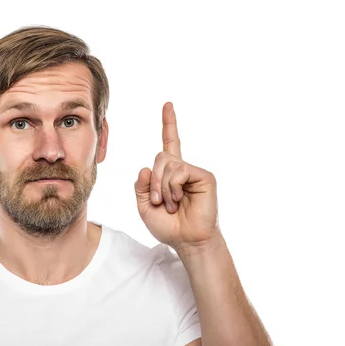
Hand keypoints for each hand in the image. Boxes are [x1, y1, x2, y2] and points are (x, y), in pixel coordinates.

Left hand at [134, 102, 219, 250]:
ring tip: (171, 204)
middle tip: (157, 201)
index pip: (169, 143)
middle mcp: (183, 169)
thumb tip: (145, 167)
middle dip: (153, 181)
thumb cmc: (168, 226)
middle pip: (160, 157)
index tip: (168, 105)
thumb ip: (140, 187)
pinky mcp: (204, 176)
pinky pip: (179, 171)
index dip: (169, 124)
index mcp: (170, 173)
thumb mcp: (144, 206)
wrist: (187, 240)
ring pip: (167, 163)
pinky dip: (172, 187)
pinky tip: (179, 199)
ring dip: (162, 187)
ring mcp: (194, 171)